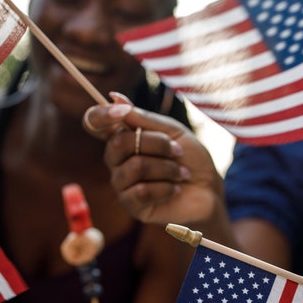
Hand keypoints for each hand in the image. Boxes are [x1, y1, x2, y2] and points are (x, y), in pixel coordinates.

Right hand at [83, 94, 224, 226]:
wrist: (208, 190)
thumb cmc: (190, 159)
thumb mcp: (173, 131)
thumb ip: (144, 118)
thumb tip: (115, 97)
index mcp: (123, 137)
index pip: (93, 123)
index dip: (101, 115)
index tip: (122, 112)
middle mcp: (116, 160)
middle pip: (118, 143)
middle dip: (156, 143)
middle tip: (178, 151)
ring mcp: (121, 183)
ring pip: (135, 166)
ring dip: (167, 168)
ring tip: (182, 173)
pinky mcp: (131, 205)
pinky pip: (141, 191)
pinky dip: (165, 187)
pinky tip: (176, 189)